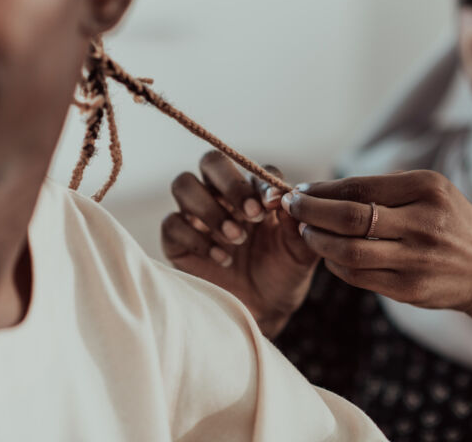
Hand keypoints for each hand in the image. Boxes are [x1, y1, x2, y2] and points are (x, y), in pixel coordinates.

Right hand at [161, 151, 318, 337]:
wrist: (265, 310)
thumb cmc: (283, 272)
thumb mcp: (299, 250)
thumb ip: (296, 223)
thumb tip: (288, 197)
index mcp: (252, 190)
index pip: (250, 167)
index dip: (260, 182)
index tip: (272, 206)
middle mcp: (220, 196)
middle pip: (210, 161)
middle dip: (230, 184)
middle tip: (251, 215)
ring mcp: (195, 215)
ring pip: (184, 184)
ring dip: (210, 209)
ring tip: (236, 238)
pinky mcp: (176, 239)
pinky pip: (171, 223)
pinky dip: (197, 238)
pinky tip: (223, 258)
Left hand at [281, 170, 471, 366]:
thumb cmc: (452, 223)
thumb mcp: (432, 192)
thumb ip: (385, 189)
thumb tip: (323, 190)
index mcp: (427, 189)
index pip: (359, 187)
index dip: (322, 190)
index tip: (300, 190)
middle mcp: (423, 223)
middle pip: (349, 217)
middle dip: (310, 212)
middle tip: (290, 208)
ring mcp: (416, 259)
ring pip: (348, 251)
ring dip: (317, 242)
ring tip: (306, 232)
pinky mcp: (409, 289)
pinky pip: (359, 277)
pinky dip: (336, 265)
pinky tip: (328, 255)